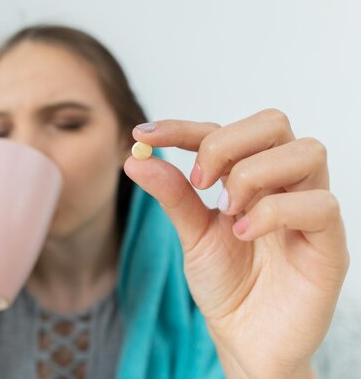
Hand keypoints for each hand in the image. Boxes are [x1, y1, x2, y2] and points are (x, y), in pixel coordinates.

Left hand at [124, 109, 348, 377]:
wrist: (246, 339)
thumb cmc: (227, 285)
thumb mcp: (191, 234)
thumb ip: (172, 195)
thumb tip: (135, 156)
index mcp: (250, 178)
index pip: (223, 130)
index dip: (183, 127)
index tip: (145, 134)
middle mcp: (283, 185)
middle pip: (273, 123)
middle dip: (226, 143)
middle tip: (200, 182)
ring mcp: (309, 211)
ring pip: (306, 152)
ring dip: (253, 174)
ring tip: (226, 211)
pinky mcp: (329, 244)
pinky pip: (319, 205)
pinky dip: (273, 212)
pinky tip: (243, 234)